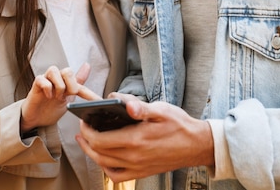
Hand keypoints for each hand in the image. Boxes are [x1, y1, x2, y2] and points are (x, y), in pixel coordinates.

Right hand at [20, 63, 101, 132]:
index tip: (98, 102)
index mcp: (66, 83)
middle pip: (67, 71)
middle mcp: (56, 79)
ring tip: (56, 96)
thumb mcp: (68, 99)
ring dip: (59, 86)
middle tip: (66, 96)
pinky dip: (47, 88)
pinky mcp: (35, 85)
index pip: (80, 83)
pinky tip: (48, 96)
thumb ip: (78, 85)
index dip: (89, 93)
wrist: (35, 119)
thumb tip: (88, 67)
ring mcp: (45, 80)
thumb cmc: (50, 108)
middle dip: (70, 85)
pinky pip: (41, 79)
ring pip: (54, 71)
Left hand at [74, 93, 214, 182]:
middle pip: (98, 152)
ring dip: (92, 153)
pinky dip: (106, 167)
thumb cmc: (179, 124)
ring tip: (86, 141)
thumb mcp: (161, 109)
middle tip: (82, 129)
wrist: (197, 145)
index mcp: (136, 140)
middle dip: (86, 140)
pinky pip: (117, 176)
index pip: (99, 139)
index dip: (86, 131)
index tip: (83, 121)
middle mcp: (134, 157)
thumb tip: (124, 103)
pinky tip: (104, 158)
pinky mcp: (142, 173)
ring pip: (104, 164)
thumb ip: (140, 107)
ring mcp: (138, 167)